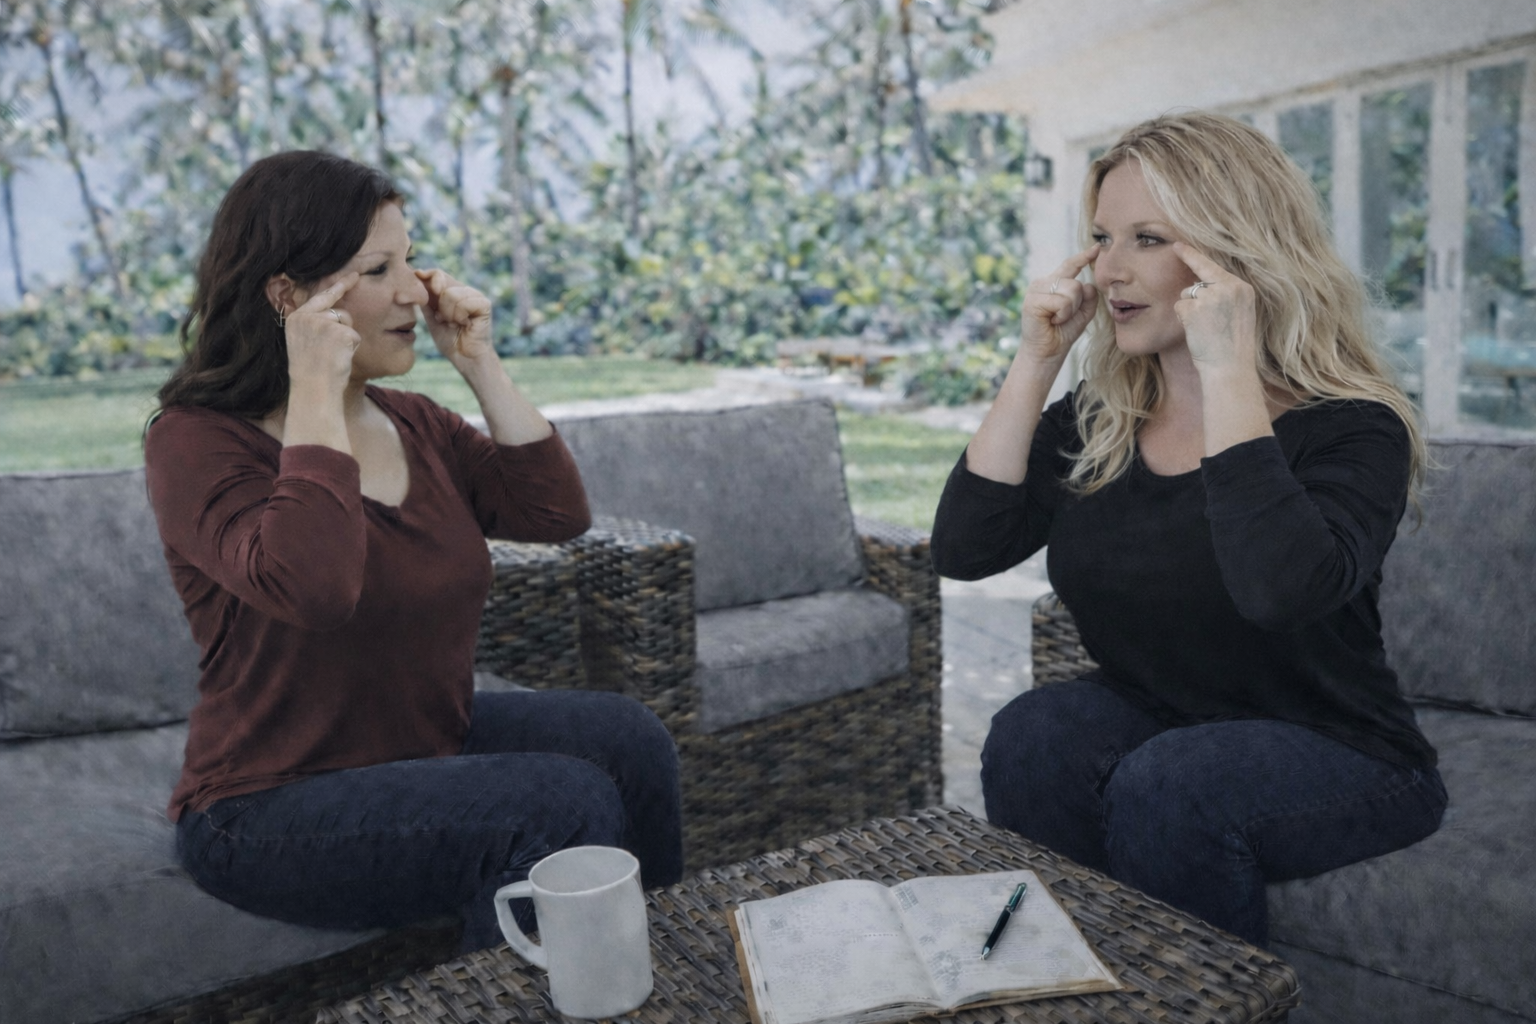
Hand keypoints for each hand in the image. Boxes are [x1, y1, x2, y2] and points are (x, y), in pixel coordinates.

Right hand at [284, 272, 360, 392]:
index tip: (355, 275)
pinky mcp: (339, 331)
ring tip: (332, 356)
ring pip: (347, 322)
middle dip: (346, 320)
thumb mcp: (305, 343)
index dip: (339, 286)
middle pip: (338, 311)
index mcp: (296, 318)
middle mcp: (307, 316)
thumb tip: (335, 312)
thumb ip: (314, 325)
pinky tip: (339, 358)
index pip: (321, 298)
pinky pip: (354, 335)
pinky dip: (351, 348)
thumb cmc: (311, 372)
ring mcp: (323, 322)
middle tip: (341, 332)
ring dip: (346, 339)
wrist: (313, 390)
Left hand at [417, 268, 494, 368]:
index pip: (437, 274)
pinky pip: (463, 303)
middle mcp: (464, 290)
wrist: (466, 358)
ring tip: (455, 324)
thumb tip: (415, 277)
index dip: (426, 276)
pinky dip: (459, 316)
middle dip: (437, 304)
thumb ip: (425, 299)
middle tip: (444, 319)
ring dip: (448, 314)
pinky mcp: (484, 304)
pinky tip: (465, 324)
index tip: (418, 279)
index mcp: (451, 292)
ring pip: (451, 294)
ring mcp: (475, 296)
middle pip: (442, 280)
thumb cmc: (450, 341)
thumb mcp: (431, 317)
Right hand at [1018, 245, 1099, 364]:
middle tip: (1063, 317)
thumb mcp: (1083, 313)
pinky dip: (1062, 315)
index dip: (1083, 257)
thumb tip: (1089, 284)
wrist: (1048, 352)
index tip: (1097, 248)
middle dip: (1077, 303)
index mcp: (1054, 283)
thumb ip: (1089, 298)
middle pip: (1075, 283)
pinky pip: (1061, 302)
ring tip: (1057, 319)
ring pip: (1070, 290)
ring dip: (1069, 310)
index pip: (1070, 265)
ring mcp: (1036, 290)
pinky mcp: (1032, 301)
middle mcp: (1043, 283)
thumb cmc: (1063, 332)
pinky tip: (1052, 321)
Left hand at [1172, 243, 1258, 375]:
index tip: (1178, 245)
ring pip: (1187, 295)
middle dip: (1194, 297)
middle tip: (1203, 318)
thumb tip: (1202, 284)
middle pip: (1198, 282)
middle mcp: (1228, 288)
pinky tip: (1197, 332)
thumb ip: (1226, 295)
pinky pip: (1180, 307)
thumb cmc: (1232, 347)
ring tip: (1206, 330)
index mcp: (1242, 288)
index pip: (1214, 267)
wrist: (1230, 367)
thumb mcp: (1238, 314)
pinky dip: (1183, 319)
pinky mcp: (1195, 308)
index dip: (1193, 256)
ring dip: (1189, 311)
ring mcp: (1211, 297)